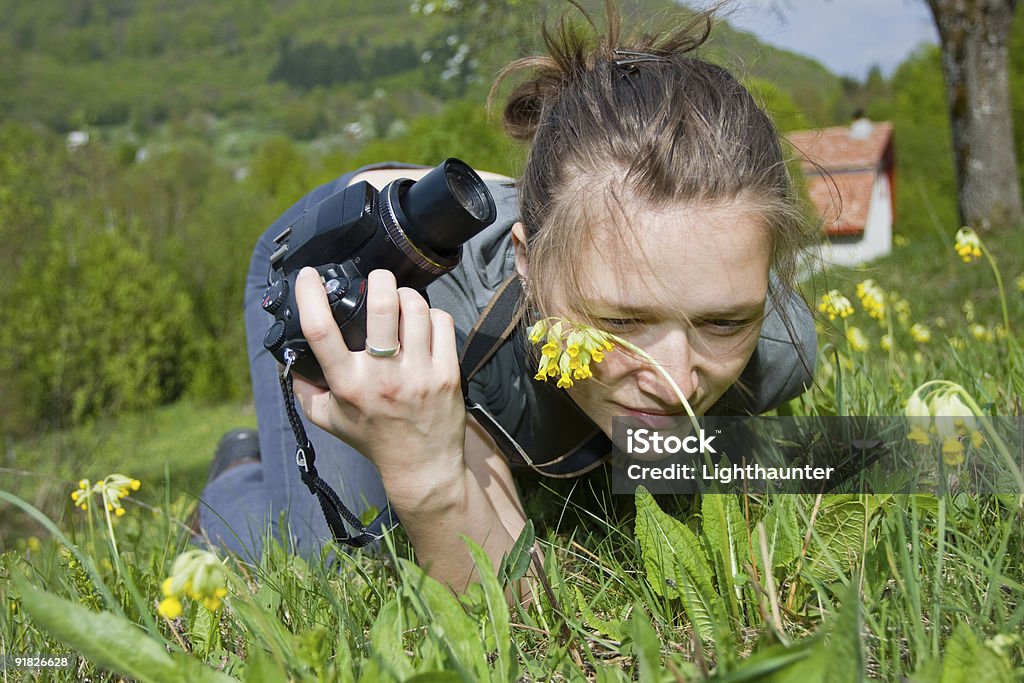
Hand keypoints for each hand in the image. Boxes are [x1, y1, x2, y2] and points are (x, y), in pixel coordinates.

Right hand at [291, 267, 467, 500]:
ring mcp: (419, 374)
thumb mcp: (327, 418)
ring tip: (400, 300)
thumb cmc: (372, 438)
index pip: (320, 331)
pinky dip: (432, 313)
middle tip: (376, 279)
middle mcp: (383, 377)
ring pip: (416, 308)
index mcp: (347, 385)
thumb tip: (287, 353)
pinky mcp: (447, 374)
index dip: (310, 295)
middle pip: (382, 306)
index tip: (309, 277)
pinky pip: (442, 322)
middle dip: (378, 280)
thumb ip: (304, 386)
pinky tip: (424, 322)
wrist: (421, 466)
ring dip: (406, 295)